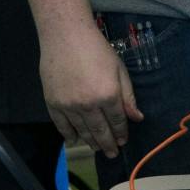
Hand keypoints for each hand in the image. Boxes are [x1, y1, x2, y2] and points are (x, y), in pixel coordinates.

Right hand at [40, 28, 143, 157]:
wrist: (66, 36)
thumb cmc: (97, 49)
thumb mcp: (119, 70)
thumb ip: (128, 96)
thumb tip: (137, 118)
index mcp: (108, 95)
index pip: (117, 122)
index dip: (121, 133)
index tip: (123, 141)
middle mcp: (88, 105)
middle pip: (100, 131)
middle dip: (108, 144)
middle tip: (112, 153)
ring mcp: (68, 106)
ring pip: (81, 131)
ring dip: (90, 142)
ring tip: (97, 149)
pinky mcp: (52, 103)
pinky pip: (61, 125)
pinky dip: (69, 135)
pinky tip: (75, 141)